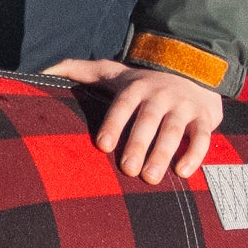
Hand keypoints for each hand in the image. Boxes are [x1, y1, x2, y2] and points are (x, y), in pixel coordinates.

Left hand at [43, 57, 223, 184]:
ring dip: (163, 154)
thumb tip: (42, 71)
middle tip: (128, 170)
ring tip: (150, 177)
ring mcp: (183, 106)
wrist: (194, 70)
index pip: (123, 104)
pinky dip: (195, 153)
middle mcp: (160, 95)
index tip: (103, 145)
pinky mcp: (204, 117)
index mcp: (136, 87)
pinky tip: (183, 172)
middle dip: (138, 145)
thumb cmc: (144, 82)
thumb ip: (80, 70)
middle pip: (148, 120)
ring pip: (174, 130)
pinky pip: (201, 136)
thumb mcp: (113, 72)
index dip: (114, 123)